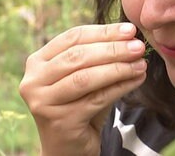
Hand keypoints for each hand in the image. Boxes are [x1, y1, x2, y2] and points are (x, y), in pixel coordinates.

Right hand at [19, 23, 146, 155]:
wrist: (68, 149)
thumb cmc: (80, 106)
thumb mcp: (86, 77)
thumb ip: (100, 56)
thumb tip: (130, 37)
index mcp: (37, 62)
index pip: (73, 37)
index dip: (103, 31)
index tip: (130, 30)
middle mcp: (33, 81)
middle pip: (78, 56)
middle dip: (113, 49)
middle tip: (139, 46)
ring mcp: (43, 102)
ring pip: (86, 78)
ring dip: (118, 68)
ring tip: (141, 63)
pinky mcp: (59, 122)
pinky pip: (96, 99)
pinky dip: (120, 87)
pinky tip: (137, 80)